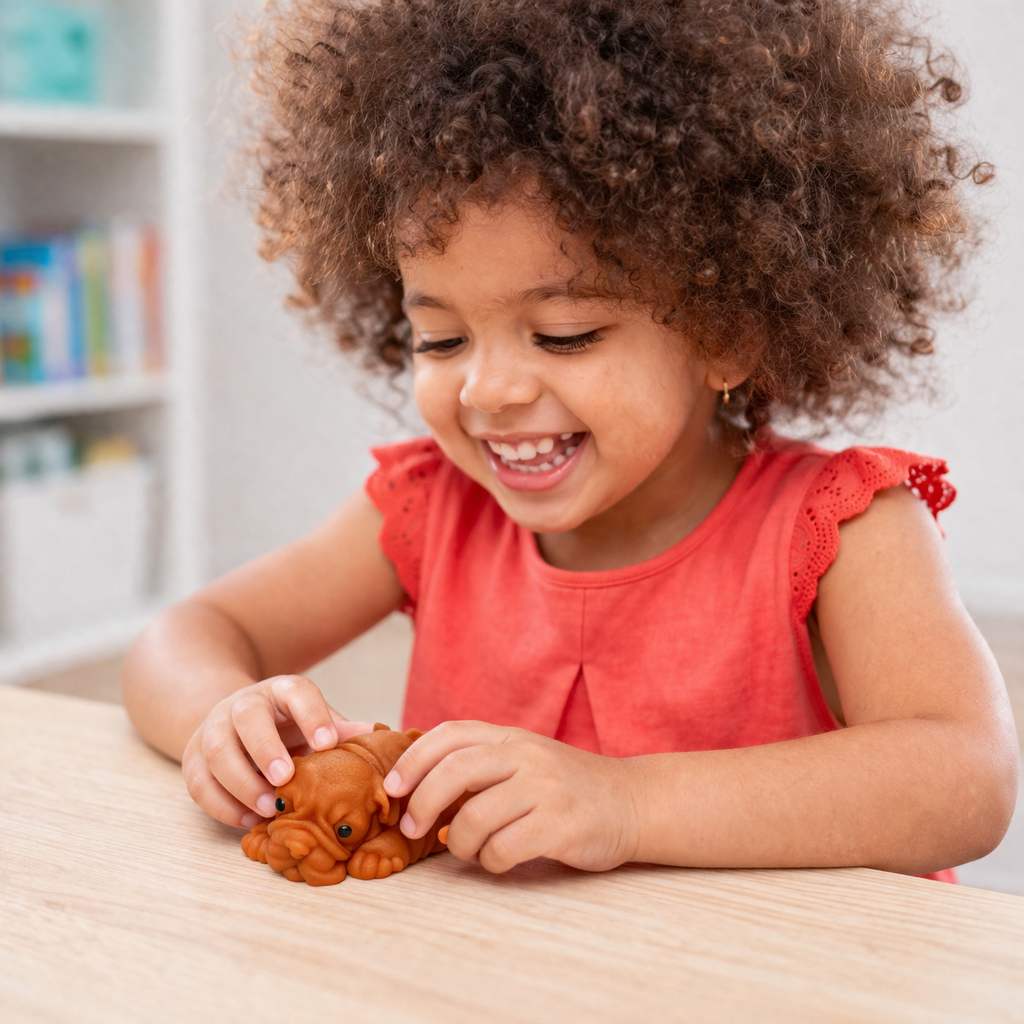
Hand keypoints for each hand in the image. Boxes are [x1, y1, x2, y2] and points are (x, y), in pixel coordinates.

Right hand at [181, 675, 373, 829]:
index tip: (328, 743)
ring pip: (216, 751)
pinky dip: (222, 806)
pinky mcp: (193, 758)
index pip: (296, 692)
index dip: (312, 715)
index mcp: (281, 691)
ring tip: (269, 808)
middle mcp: (244, 704)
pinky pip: (199, 783)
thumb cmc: (288, 726)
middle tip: (286, 779)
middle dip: (265, 748)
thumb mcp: (314, 721)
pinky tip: (247, 820)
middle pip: (248, 717)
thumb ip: (339, 730)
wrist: (234, 720)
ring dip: (242, 783)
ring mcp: (214, 729)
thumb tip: (376, 736)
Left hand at [381, 720, 641, 874]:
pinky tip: (500, 859)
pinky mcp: (560, 824)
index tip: (392, 788)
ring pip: (475, 818)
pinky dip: (491, 862)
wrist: (632, 802)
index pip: (451, 735)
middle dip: (423, 803)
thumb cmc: (566, 788)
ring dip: (460, 844)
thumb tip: (417, 788)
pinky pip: (503, 849)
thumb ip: (481, 765)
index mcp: (511, 738)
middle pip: (454, 771)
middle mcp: (526, 755)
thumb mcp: (524, 761)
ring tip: (470, 850)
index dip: (413, 759)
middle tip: (410, 828)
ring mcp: (545, 788)